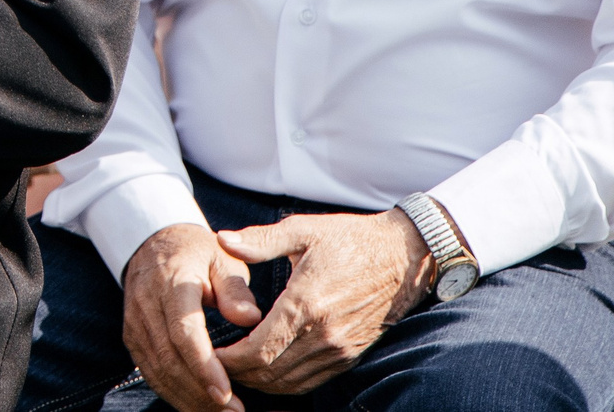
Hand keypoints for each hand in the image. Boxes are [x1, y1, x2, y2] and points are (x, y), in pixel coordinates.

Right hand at [121, 223, 262, 411]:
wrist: (154, 243)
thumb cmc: (198, 254)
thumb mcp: (223, 258)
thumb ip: (235, 289)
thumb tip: (250, 318)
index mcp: (171, 282)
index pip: (183, 331)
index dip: (203, 365)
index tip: (226, 392)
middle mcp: (146, 305)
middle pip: (169, 358)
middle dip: (200, 392)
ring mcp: (135, 323)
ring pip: (157, 370)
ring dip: (188, 399)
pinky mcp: (132, 337)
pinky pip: (150, 372)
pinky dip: (173, 394)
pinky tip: (198, 406)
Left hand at [210, 208, 431, 395]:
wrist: (403, 257)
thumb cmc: (350, 239)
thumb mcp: (303, 230)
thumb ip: (261, 240)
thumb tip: (223, 239)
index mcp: (306, 303)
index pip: (258, 350)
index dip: (230, 358)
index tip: (210, 351)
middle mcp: (323, 335)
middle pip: (270, 373)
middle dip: (238, 373)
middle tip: (216, 362)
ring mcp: (339, 350)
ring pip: (290, 384)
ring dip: (260, 382)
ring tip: (236, 367)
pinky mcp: (350, 356)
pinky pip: (311, 381)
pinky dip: (285, 383)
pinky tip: (268, 368)